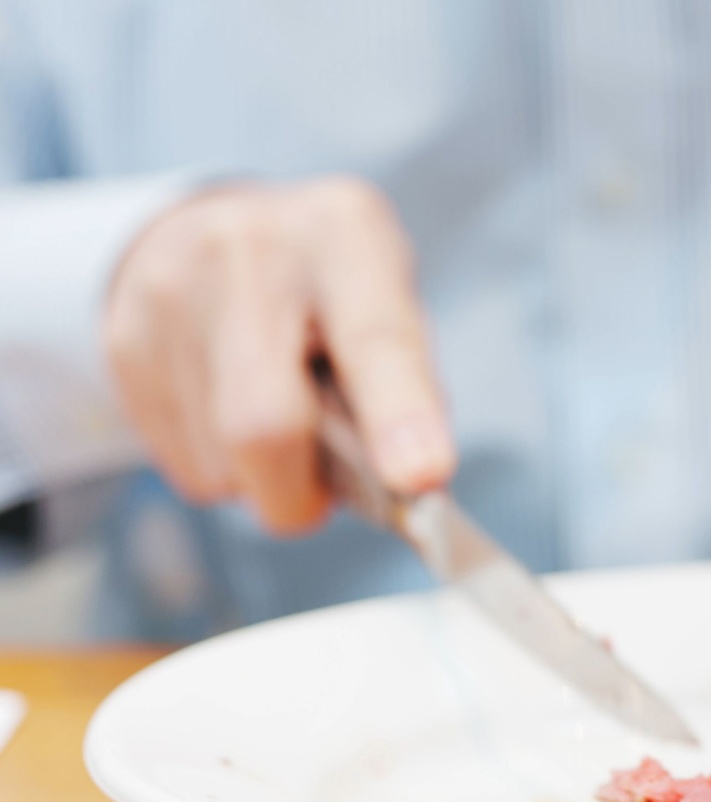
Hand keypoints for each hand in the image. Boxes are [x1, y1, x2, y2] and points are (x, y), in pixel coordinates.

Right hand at [104, 178, 454, 533]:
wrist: (220, 227)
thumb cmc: (332, 289)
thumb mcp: (390, 302)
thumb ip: (407, 386)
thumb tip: (407, 486)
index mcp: (345, 235)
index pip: (377, 340)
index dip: (400, 415)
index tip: (421, 476)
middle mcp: (249, 252)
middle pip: (264, 421)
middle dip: (299, 493)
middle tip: (319, 500)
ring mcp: (172, 293)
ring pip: (219, 461)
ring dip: (261, 479)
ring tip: (280, 424)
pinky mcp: (123, 338)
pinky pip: (181, 461)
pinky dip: (222, 468)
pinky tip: (231, 412)